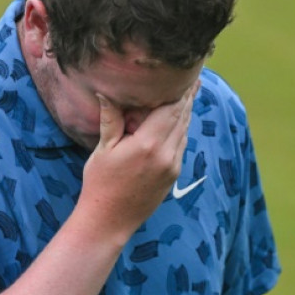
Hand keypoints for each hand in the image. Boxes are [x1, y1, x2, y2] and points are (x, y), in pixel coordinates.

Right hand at [76, 81, 198, 238]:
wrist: (109, 220)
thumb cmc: (100, 184)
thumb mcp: (103, 149)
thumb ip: (111, 119)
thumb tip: (106, 92)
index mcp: (149, 144)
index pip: (171, 109)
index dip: (180, 90)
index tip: (187, 74)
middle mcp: (166, 154)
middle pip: (183, 118)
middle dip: (187, 98)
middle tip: (194, 78)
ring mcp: (172, 166)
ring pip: (184, 132)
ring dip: (186, 113)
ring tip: (189, 94)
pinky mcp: (173, 176)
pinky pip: (181, 146)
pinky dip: (180, 130)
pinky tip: (177, 122)